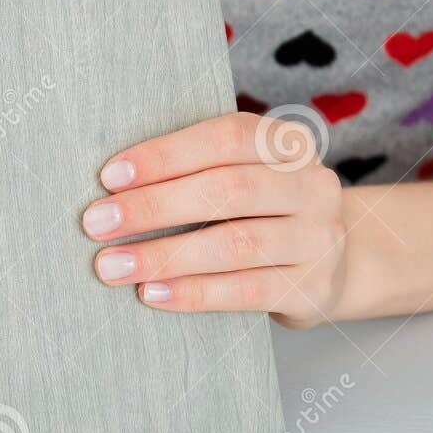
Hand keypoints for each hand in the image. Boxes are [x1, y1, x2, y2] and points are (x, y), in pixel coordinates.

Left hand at [82, 112, 347, 329]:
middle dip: (154, 207)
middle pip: (228, 190)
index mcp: (291, 145)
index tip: (110, 176)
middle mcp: (313, 186)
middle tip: (97, 224)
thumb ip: (200, 170)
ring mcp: (319, 239)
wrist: (336, 266)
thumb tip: (114, 185)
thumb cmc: (266, 214)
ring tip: (113, 266)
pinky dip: (194, 292)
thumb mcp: (249, 176)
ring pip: (235, 244)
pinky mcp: (314, 288)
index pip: (225, 138)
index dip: (165, 155)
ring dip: (164, 255)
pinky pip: (246, 290)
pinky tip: (152, 293)